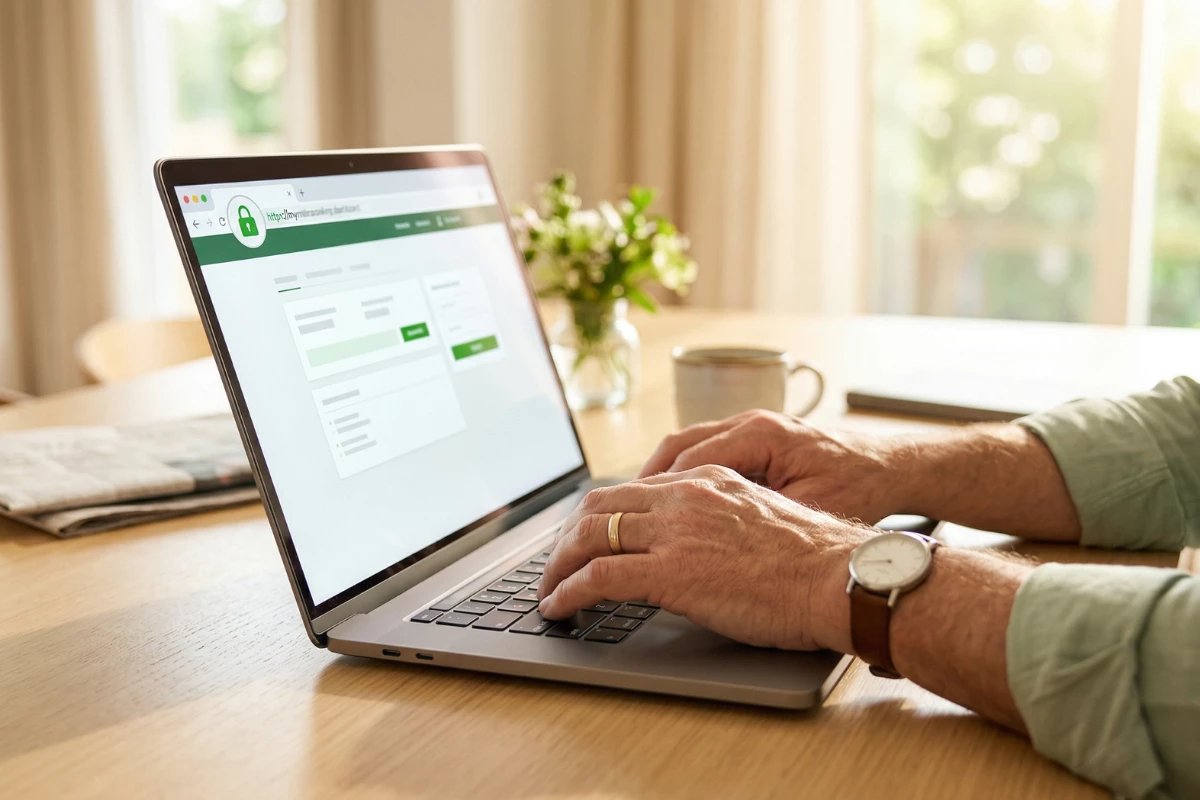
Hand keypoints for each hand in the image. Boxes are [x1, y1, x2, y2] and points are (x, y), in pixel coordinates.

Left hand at [537, 465, 868, 651]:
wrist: (839, 578)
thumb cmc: (815, 562)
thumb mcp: (761, 520)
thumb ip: (722, 521)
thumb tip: (702, 545)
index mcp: (707, 480)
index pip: (634, 489)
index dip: (601, 514)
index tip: (588, 536)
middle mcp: (684, 496)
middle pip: (600, 505)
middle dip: (568, 536)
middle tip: (556, 564)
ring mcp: (675, 531)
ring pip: (589, 536)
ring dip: (558, 566)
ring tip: (548, 590)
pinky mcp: (670, 571)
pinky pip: (598, 576)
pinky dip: (568, 591)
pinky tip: (559, 607)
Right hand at [637, 410, 910, 523]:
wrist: (896, 469)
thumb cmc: (860, 491)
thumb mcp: (808, 512)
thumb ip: (759, 522)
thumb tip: (712, 544)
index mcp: (761, 434)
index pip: (686, 459)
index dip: (655, 493)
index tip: (627, 523)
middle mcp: (751, 422)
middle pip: (676, 447)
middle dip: (641, 485)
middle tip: (612, 519)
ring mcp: (752, 426)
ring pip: (685, 447)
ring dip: (656, 480)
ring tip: (629, 514)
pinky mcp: (757, 439)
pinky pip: (704, 453)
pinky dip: (679, 477)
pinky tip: (667, 506)